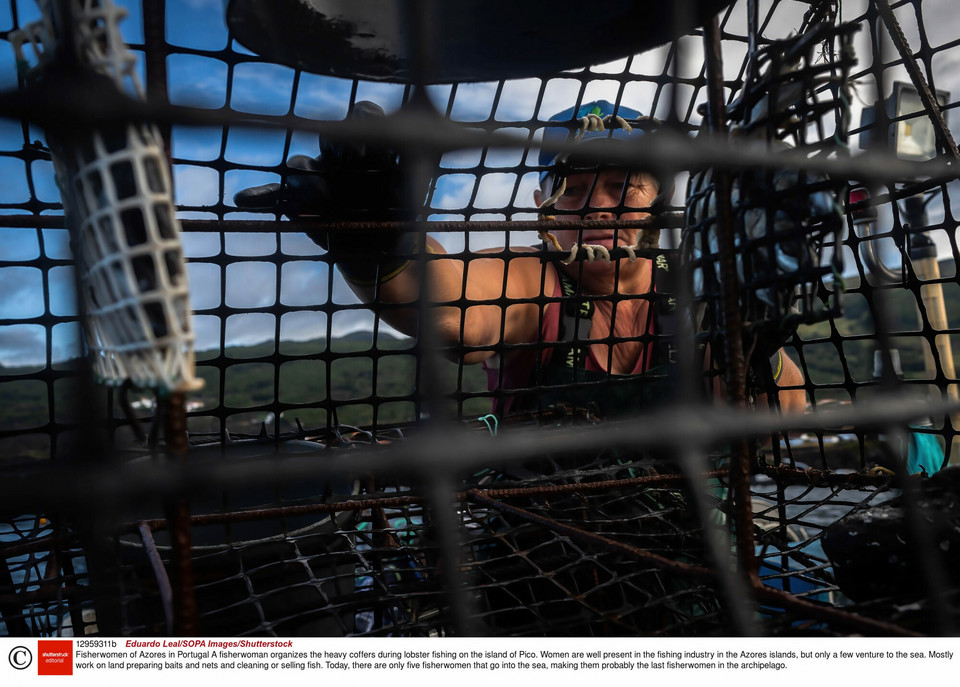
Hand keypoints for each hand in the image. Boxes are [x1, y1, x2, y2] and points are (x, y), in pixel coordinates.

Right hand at [234, 101, 416, 282]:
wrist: (384, 253)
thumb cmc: (402, 218)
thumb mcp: (415, 195)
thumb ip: (416, 172)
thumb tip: (426, 154)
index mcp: (370, 147)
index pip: (364, 116)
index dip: (367, 119)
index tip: (375, 133)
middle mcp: (340, 157)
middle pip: (332, 136)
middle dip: (338, 144)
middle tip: (351, 158)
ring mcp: (317, 179)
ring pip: (303, 166)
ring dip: (308, 180)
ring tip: (322, 196)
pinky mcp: (300, 204)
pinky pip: (276, 196)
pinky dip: (260, 197)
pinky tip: (244, 201)